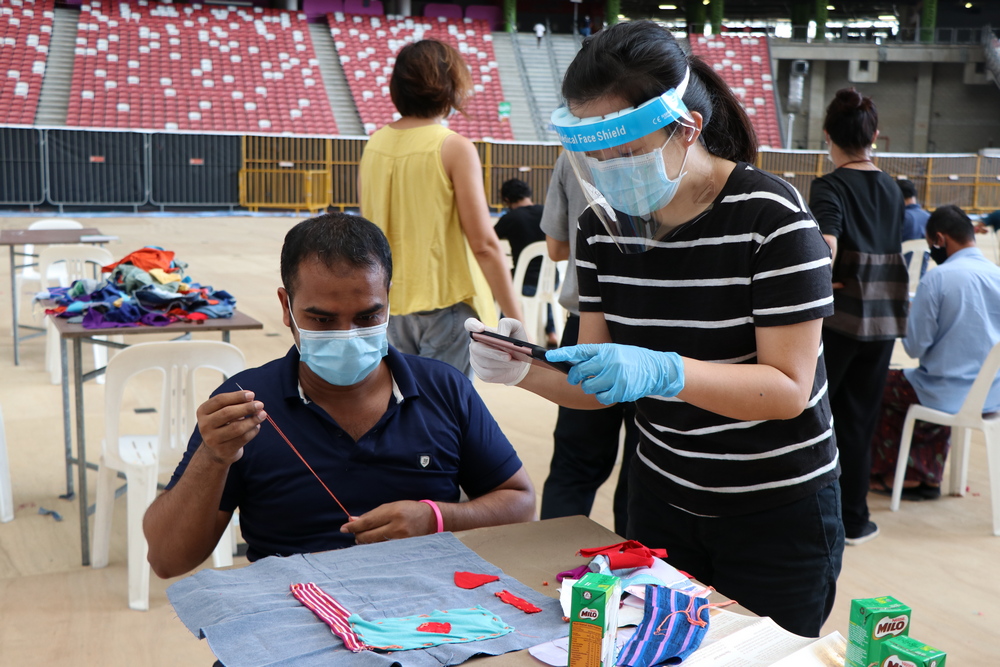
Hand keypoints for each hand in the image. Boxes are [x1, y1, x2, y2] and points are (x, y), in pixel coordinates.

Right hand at [195, 390, 266, 465]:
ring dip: (253, 420)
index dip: (237, 396)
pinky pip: (242, 438)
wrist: (215, 452)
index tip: (252, 394)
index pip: (220, 400)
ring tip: (263, 415)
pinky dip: (253, 431)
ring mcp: (212, 439)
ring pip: (236, 427)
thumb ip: (234, 405)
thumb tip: (253, 400)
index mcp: (203, 411)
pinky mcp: (224, 450)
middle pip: (228, 413)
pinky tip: (257, 426)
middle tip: (260, 404)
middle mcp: (205, 425)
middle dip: (246, 408)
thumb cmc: (222, 426)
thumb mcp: (222, 413)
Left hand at [339, 500, 436, 543]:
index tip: (343, 528)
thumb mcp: (391, 506)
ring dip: (366, 542)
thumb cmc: (408, 510)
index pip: (368, 521)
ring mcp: (401, 539)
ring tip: (365, 538)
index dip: (354, 526)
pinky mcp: (404, 548)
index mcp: (393, 512)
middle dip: (358, 536)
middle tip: (355, 534)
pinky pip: (383, 550)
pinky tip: (374, 545)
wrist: (431, 518)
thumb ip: (372, 514)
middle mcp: (397, 526)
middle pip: (369, 536)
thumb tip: (352, 520)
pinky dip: (376, 547)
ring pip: (375, 545)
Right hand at [464, 317, 530, 385]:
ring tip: (516, 362)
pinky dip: (501, 371)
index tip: (481, 328)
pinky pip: (487, 373)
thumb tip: (501, 335)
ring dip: (502, 363)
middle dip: (494, 352)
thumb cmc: (515, 342)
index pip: (469, 324)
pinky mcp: (480, 372)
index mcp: (482, 331)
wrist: (520, 361)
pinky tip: (509, 368)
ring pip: (484, 362)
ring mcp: (476, 359)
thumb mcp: (516, 328)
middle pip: (476, 348)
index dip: (472, 325)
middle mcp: (475, 344)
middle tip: (509, 356)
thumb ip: (507, 325)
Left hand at [546, 343, 684, 404]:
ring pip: (589, 387)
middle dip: (575, 377)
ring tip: (601, 383)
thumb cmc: (632, 360)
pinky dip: (603, 396)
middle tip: (577, 379)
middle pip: (580, 372)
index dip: (562, 354)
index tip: (549, 356)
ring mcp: (615, 376)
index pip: (579, 351)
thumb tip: (575, 367)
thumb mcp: (615, 351)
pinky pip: (601, 397)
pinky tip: (610, 390)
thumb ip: (597, 357)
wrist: (658, 369)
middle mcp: (609, 361)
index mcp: (606, 349)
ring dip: (591, 387)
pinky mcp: (621, 390)